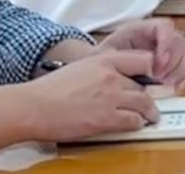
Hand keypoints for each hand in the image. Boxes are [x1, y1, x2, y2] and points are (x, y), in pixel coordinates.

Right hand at [22, 51, 160, 141]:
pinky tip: (136, 125)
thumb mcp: (80, 67)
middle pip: (143, 85)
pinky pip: (133, 121)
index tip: (150, 79)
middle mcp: (112, 76)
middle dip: (146, 95)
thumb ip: (101, 69)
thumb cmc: (49, 90)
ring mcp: (111, 97)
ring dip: (149, 112)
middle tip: (148, 102)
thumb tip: (114, 77)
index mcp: (105, 60)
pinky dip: (137, 124)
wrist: (33, 107)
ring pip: (144, 103)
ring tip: (151, 116)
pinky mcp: (106, 118)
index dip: (149, 71)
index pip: (143, 60)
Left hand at [95, 20, 184, 89]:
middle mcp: (161, 36)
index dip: (166, 44)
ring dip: (179, 71)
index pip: (165, 27)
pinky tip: (170, 88)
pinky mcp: (174, 63)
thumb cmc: (102, 61)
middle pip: (180, 42)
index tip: (158, 63)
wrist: (102, 70)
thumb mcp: (105, 56)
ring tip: (164, 85)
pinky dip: (181, 79)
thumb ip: (121, 58)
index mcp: (144, 28)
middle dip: (174, 62)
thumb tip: (142, 66)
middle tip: (161, 79)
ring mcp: (170, 49)